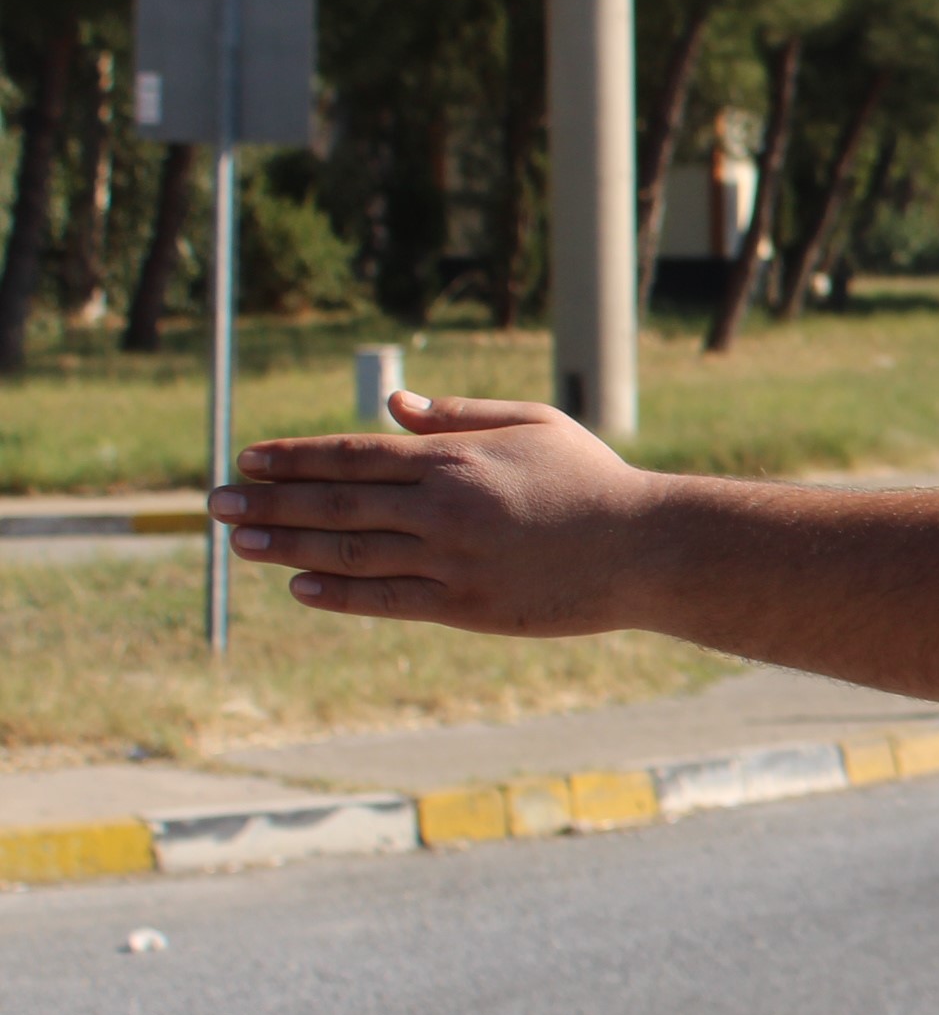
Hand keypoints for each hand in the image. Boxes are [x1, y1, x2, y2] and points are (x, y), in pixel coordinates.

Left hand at [213, 391, 656, 634]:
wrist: (646, 548)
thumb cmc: (594, 480)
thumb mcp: (532, 425)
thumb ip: (459, 416)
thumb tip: (393, 407)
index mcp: (453, 459)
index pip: (350, 455)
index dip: (292, 458)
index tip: (247, 460)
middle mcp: (440, 508)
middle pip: (333, 502)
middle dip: (267, 503)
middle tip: (216, 505)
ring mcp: (449, 560)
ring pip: (347, 552)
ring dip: (286, 547)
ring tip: (240, 545)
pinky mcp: (465, 607)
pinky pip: (385, 599)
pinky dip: (337, 593)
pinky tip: (301, 587)